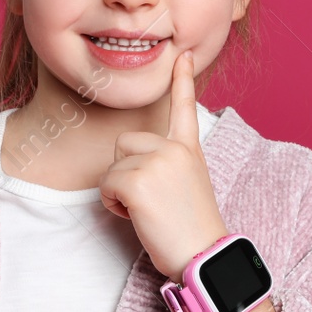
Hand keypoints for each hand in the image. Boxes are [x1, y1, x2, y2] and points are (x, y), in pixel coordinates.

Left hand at [98, 49, 228, 279]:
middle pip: (126, 143)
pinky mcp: (139, 180)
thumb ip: (171, 164)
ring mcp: (158, 162)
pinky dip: (115, 205)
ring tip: (148, 211)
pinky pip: (107, 185)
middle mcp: (175, 149)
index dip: (182, 79)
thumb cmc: (193, 229)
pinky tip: (138, 217)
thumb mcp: (189, 185)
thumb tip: (143, 161)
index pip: (184, 107)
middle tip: (152, 200)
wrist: (204, 257)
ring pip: (114, 166)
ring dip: (120, 192)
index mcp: (190, 150)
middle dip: (126, 171)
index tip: (183, 54)